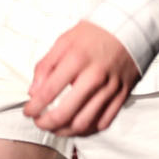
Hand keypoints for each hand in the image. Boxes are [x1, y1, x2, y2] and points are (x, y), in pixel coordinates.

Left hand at [24, 20, 138, 136]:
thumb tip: (33, 92)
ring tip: (55, 129)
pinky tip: (76, 127)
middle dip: (46, 124)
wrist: (130, 27)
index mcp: (76, 59)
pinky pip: (104, 122)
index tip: (27, 111)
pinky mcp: (123, 95)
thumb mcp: (64, 41)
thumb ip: (46, 66)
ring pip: (84, 123)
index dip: (34, 107)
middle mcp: (94, 76)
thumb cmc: (93, 34)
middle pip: (66, 113)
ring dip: (64, 132)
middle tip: (39, 123)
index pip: (48, 92)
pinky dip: (88, 130)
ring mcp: (110, 88)